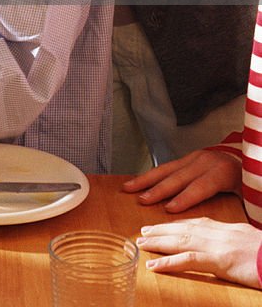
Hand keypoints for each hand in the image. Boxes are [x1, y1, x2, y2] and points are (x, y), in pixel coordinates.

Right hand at [122, 149, 242, 211]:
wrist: (246, 158)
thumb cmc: (247, 182)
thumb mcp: (248, 194)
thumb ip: (241, 204)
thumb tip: (239, 221)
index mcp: (221, 171)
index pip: (200, 186)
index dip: (185, 198)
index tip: (170, 209)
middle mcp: (204, 161)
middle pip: (178, 177)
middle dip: (159, 189)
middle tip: (142, 200)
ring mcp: (194, 157)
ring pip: (167, 169)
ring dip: (147, 180)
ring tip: (129, 189)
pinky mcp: (187, 158)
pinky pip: (167, 167)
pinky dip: (151, 175)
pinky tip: (139, 182)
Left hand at [138, 218, 261, 287]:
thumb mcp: (247, 240)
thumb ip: (231, 239)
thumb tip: (223, 243)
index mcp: (223, 228)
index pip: (193, 223)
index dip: (174, 224)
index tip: (160, 226)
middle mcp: (216, 233)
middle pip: (182, 229)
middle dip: (160, 230)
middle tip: (142, 232)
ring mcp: (216, 246)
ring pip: (180, 241)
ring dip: (158, 242)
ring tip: (141, 244)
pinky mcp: (219, 261)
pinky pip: (188, 260)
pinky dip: (168, 263)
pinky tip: (154, 266)